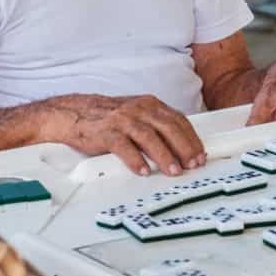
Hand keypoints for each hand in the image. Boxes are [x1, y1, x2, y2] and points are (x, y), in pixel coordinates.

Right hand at [58, 94, 205, 176]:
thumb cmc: (110, 117)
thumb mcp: (138, 114)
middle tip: (192, 164)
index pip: (178, 120)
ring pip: (149, 136)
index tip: (200, 154)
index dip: (191, 138)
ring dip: (164, 155)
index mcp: (149, 104)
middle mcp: (138, 109)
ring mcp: (122, 120)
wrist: (76, 113)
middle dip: (184, 147)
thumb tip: (181, 147)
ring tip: (174, 171)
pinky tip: (144, 171)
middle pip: (168, 127)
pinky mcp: (107, 132)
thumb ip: (157, 125)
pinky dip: (136, 160)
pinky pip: (124, 146)